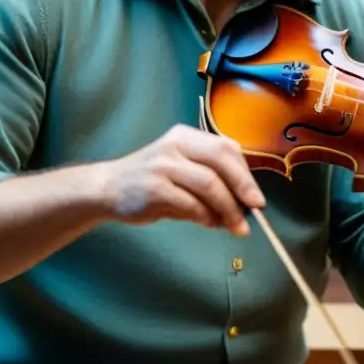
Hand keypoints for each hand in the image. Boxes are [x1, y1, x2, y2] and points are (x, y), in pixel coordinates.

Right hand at [97, 125, 264, 236]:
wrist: (106, 189)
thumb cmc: (151, 181)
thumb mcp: (181, 170)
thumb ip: (211, 181)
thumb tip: (244, 205)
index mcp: (186, 136)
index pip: (226, 148)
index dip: (246, 173)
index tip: (257, 198)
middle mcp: (175, 144)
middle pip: (221, 159)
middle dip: (243, 186)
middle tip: (255, 209)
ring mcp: (163, 164)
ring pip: (208, 183)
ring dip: (227, 208)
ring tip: (236, 226)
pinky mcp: (153, 187)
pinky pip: (189, 203)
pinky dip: (205, 215)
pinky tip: (210, 224)